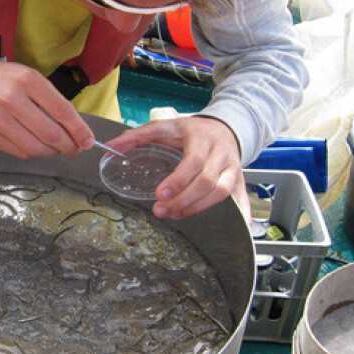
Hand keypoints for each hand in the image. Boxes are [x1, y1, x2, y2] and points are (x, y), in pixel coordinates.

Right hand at [0, 51, 94, 157]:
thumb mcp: (29, 78)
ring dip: (51, 152)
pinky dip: (33, 152)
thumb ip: (51, 101)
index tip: (88, 141)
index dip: (78, 130)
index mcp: (27, 80)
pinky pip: (19, 152)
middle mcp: (11, 98)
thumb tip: (76, 129)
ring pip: (35, 147)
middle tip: (75, 149)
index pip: (62, 111)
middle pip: (50, 134)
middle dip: (68, 146)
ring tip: (56, 148)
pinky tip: (34, 144)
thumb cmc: (3, 80)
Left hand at [106, 117, 250, 223]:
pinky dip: (241, 214)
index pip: (193, 162)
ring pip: (220, 193)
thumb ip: (138, 136)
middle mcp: (221, 153)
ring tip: (175, 214)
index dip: (178, 180)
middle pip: (206, 182)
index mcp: (202, 138)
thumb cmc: (190, 130)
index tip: (160, 194)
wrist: (223, 127)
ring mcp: (232, 168)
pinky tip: (236, 227)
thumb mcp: (165, 126)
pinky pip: (242, 198)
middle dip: (183, 200)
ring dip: (197, 208)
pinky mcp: (238, 180)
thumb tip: (112, 146)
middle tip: (160, 211)